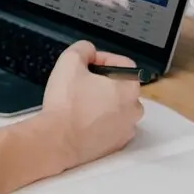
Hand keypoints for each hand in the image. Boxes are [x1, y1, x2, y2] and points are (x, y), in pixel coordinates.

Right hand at [39, 41, 143, 170]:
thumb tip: (88, 52)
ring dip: (103, 102)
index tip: (86, 64)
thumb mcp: (68, 61)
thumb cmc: (66, 103)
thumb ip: (83, 49)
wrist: (58, 140)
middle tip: (81, 83)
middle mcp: (134, 108)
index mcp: (129, 87)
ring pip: (118, 108)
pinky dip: (101, 121)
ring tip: (80, 103)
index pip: (123, 64)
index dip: (102, 59)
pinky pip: (113, 127)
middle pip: (122, 87)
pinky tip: (82, 120)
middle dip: (103, 82)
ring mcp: (127, 129)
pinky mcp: (117, 145)